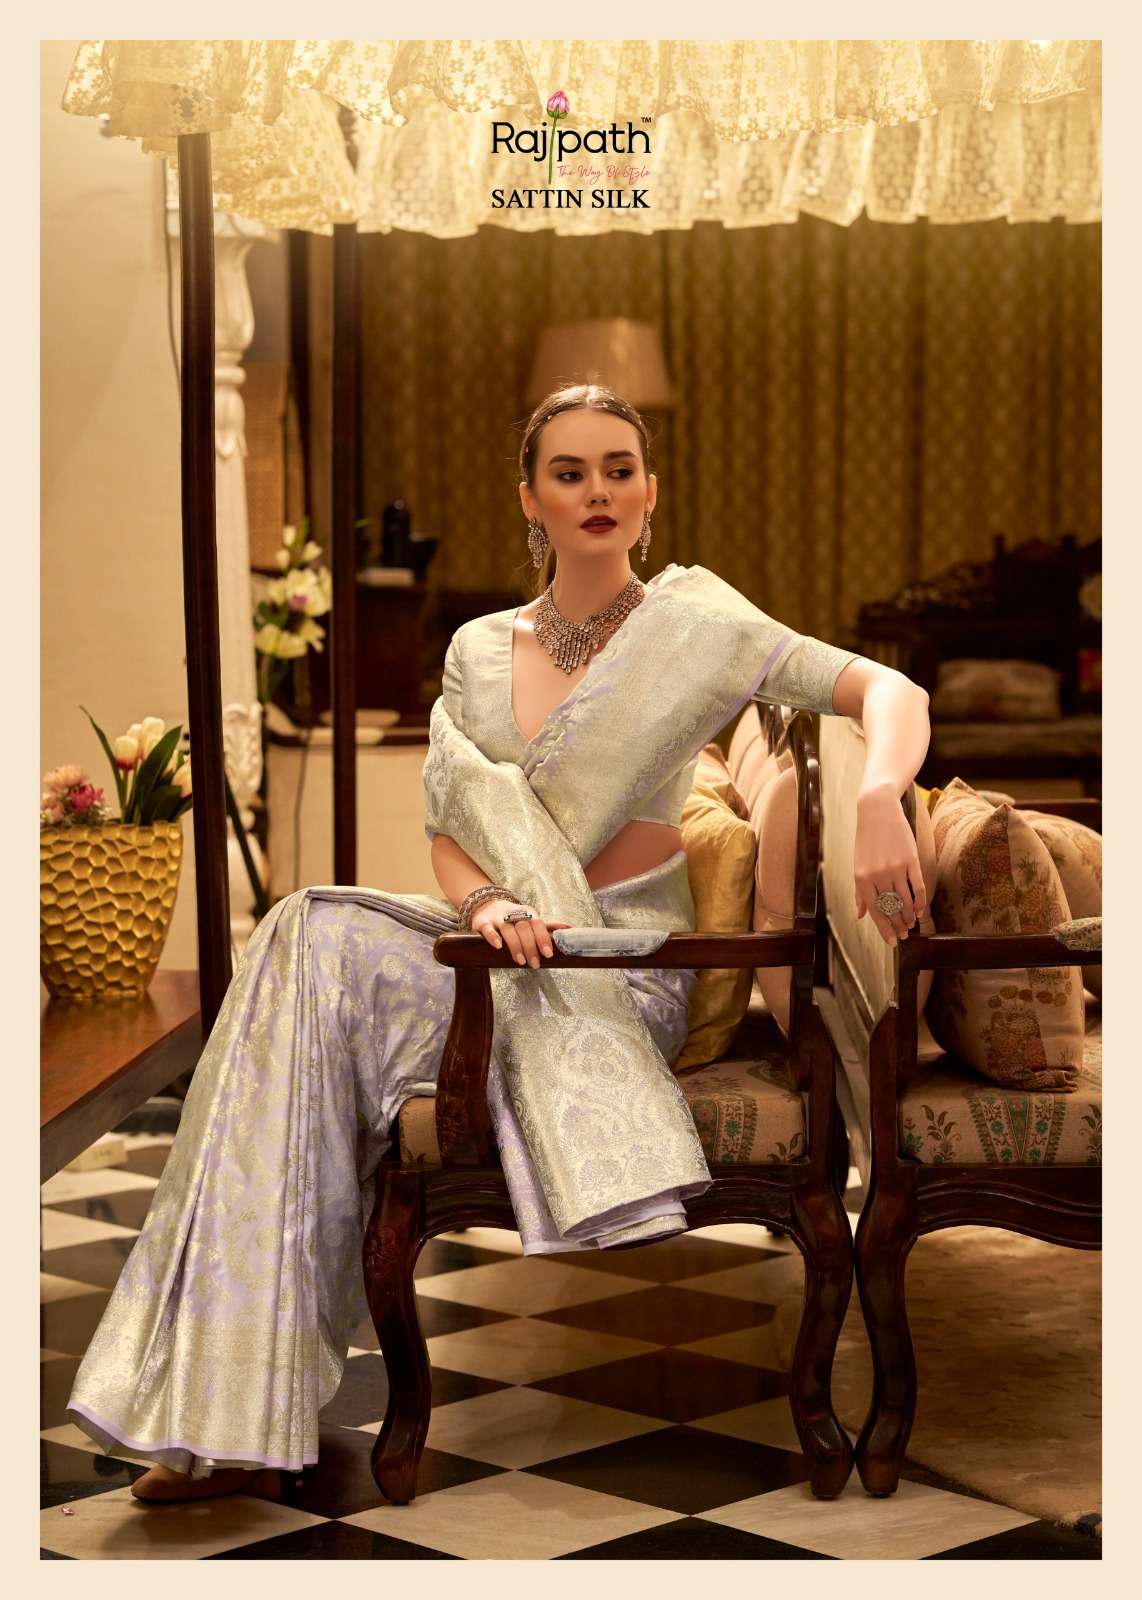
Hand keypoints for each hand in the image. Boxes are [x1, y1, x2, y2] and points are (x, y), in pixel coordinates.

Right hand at [469, 898, 570, 968]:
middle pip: (524, 928)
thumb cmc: (513, 917)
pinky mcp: (483, 923)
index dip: (543, 938)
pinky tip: (499, 946)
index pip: (538, 924)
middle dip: (530, 947)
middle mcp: (513, 913)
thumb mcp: (530, 919)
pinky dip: (494, 937)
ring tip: (521, 961)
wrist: (486, 906)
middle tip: (534, 964)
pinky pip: (488, 929)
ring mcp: (498, 918)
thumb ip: (547, 926)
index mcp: (528, 913)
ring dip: (515, 945)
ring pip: (508, 929)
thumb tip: (569, 929)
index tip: (548, 954)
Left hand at [853, 788, 927, 947]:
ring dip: (910, 916)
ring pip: (906, 900)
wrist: (877, 811)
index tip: (893, 942)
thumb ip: (859, 892)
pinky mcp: (910, 860)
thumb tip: (859, 916)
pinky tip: (921, 911)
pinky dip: (920, 902)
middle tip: (905, 936)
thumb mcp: (857, 866)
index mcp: (862, 878)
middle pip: (892, 908)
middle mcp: (878, 875)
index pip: (875, 911)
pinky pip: (917, 887)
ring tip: (912, 924)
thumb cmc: (866, 841)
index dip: (885, 929)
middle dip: (899, 925)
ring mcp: (895, 868)